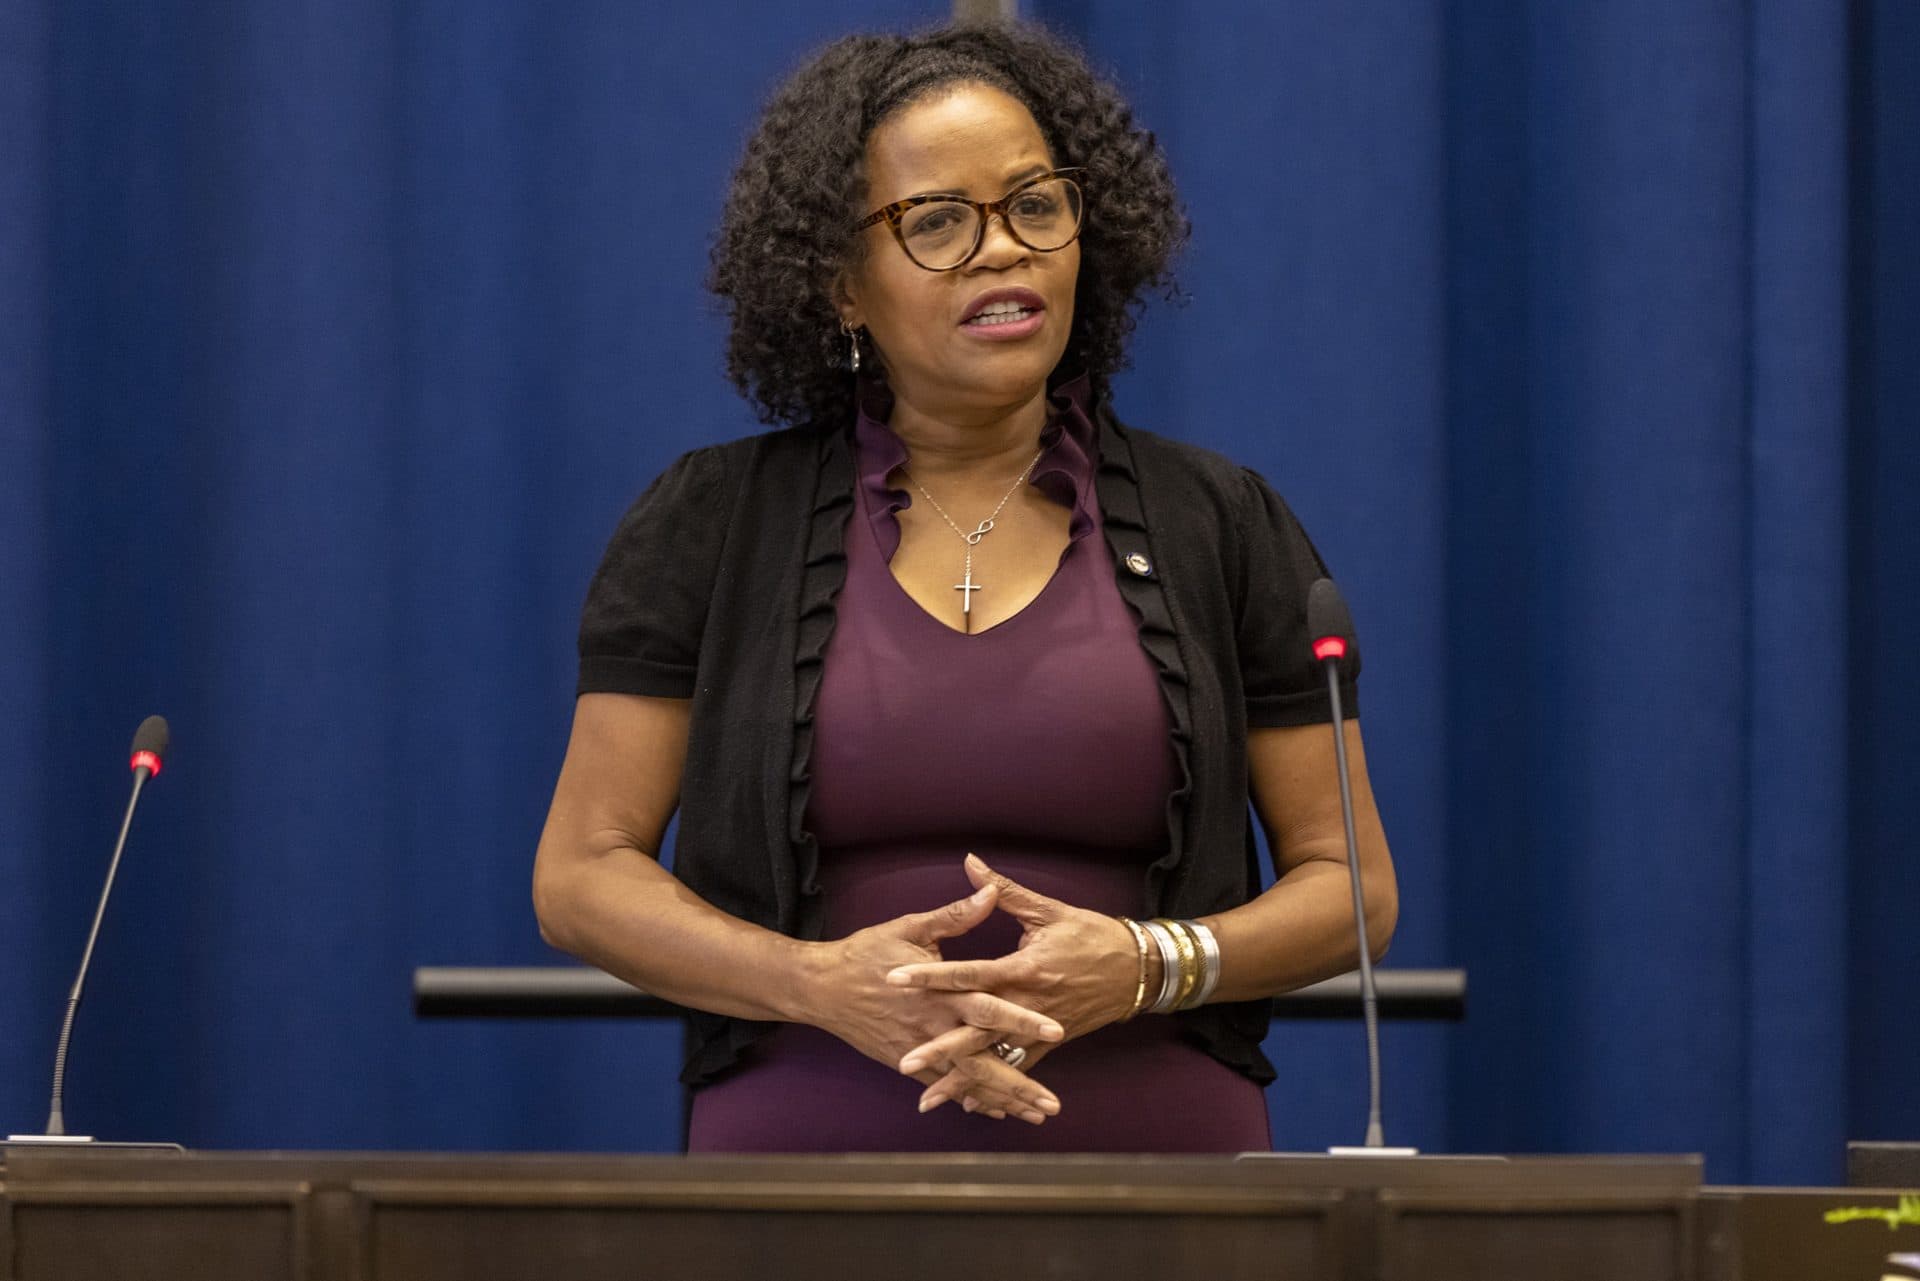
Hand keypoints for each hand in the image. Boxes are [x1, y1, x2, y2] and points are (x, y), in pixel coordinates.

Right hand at [801, 881, 1065, 1122]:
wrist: (821, 988)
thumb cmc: (867, 953)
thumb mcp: (911, 927)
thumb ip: (956, 915)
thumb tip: (992, 890)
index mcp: (940, 992)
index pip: (990, 1008)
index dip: (1023, 1019)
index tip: (1057, 1030)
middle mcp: (934, 1027)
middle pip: (984, 1061)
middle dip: (1021, 1084)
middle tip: (1053, 1105)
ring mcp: (919, 1051)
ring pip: (968, 1081)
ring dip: (1003, 1099)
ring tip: (1037, 1116)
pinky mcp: (906, 1063)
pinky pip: (945, 1085)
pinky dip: (972, 1098)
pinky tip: (998, 1111)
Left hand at [886, 854, 1142, 1109]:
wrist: (1140, 970)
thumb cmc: (1093, 934)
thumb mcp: (1048, 910)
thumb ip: (1004, 891)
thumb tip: (970, 863)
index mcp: (1024, 968)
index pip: (969, 973)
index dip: (930, 975)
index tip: (896, 979)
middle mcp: (1029, 1004)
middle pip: (977, 1029)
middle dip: (940, 1047)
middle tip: (904, 1061)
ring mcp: (1040, 1029)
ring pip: (995, 1058)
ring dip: (962, 1079)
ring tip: (927, 1098)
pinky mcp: (1051, 1043)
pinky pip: (1018, 1069)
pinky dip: (995, 1087)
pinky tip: (970, 1104)